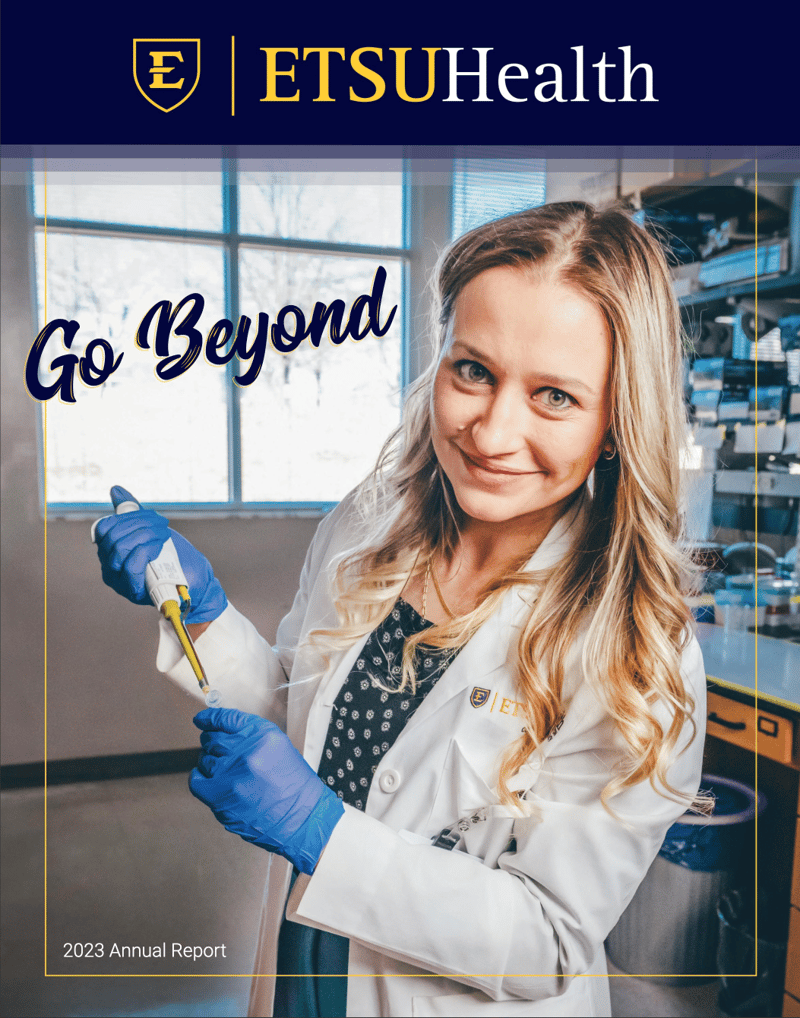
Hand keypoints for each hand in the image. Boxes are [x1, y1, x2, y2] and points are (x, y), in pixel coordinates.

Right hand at [93, 486, 226, 623]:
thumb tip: (115, 489)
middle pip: (112, 537)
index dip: (127, 517)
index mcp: (111, 550)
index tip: (153, 516)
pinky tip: (160, 547)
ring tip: (164, 535)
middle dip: (140, 524)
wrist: (196, 578)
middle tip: (162, 524)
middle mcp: (110, 567)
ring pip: (120, 549)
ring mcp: (120, 581)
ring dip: (146, 535)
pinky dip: (147, 551)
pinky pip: (131, 568)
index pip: (105, 528)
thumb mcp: (152, 528)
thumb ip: (132, 511)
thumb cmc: (173, 554)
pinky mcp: (133, 592)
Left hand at [189, 708, 343, 874]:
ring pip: (204, 759)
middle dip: (212, 744)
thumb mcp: (279, 748)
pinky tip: (211, 781)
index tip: (202, 721)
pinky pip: (196, 780)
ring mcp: (231, 773)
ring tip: (227, 774)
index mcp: (263, 734)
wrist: (302, 819)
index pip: (226, 718)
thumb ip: (252, 737)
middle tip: (221, 754)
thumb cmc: (294, 787)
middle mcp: (246, 750)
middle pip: (212, 738)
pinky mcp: (220, 796)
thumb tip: (223, 732)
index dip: (210, 719)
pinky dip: (200, 778)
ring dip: (211, 764)